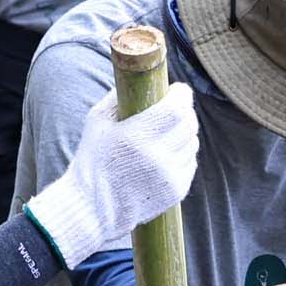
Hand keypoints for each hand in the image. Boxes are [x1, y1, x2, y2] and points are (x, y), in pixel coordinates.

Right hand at [25, 80, 199, 263]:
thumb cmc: (92, 160)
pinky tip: (168, 152)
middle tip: (175, 107)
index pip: (177, 108)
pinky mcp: (176, 191)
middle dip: (185, 111)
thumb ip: (117, 97)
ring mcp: (169, 176)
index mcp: (136, 137)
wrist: (94, 208)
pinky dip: (183, 154)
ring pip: (192, 142)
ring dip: (184, 133)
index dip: (182, 95)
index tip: (177, 90)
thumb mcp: (96, 122)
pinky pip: (190, 162)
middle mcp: (157, 157)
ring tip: (167, 132)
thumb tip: (137, 76)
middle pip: (189, 123)